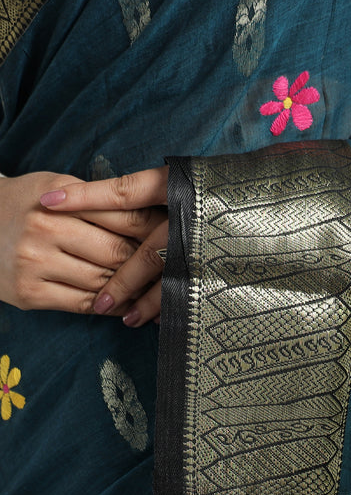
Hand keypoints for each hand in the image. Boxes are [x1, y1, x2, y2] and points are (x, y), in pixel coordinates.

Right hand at [41, 167, 168, 326]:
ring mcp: (35, 264)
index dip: (156, 232)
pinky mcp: (30, 294)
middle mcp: (45, 229)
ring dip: (135, 290)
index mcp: (59, 199)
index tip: (180, 241)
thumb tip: (155, 220)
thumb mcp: (59, 188)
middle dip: (150, 264)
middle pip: (118, 253)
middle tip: (176, 271)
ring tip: (158, 291)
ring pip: (104, 283)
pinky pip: (84, 305)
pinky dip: (112, 306)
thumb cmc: (27, 204)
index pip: (123, 218)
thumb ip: (101, 201)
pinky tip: (128, 304)